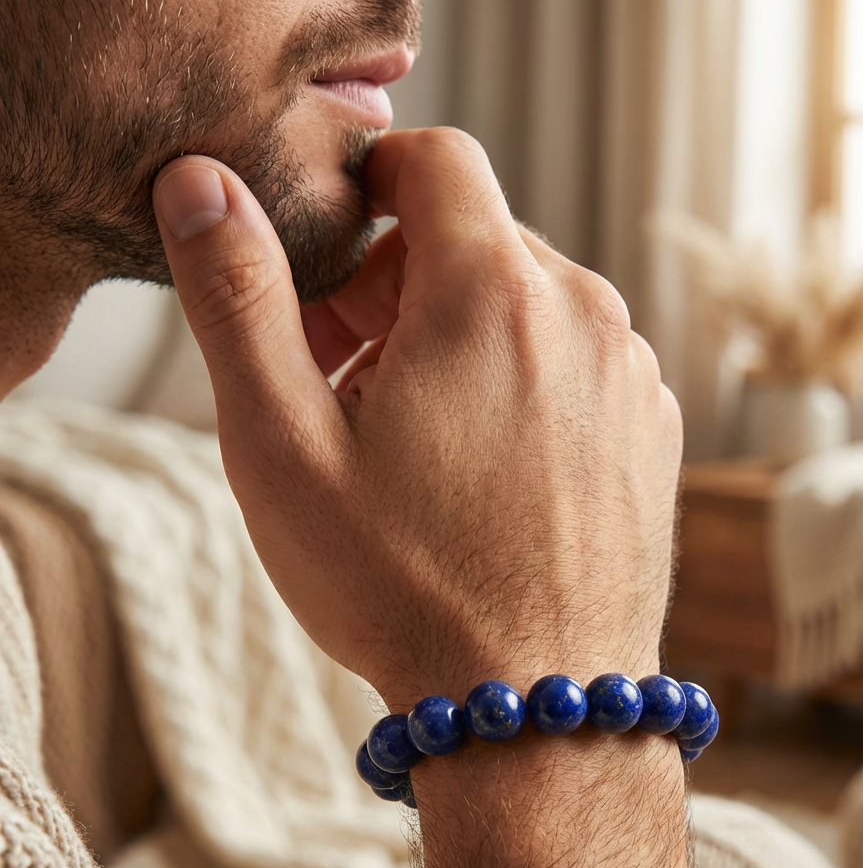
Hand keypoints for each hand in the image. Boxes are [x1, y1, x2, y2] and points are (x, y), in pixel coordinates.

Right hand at [153, 128, 681, 711]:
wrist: (535, 707)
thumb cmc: (405, 588)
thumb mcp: (282, 447)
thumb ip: (238, 301)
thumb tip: (202, 190)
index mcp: (494, 294)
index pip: (437, 160)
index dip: (374, 190)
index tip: (341, 266)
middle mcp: (585, 316)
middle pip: (481, 238)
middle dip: (406, 283)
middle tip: (352, 378)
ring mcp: (632, 375)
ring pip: (533, 303)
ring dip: (465, 337)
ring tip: (418, 436)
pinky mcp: (654, 429)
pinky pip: (580, 363)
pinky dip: (527, 383)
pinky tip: (489, 469)